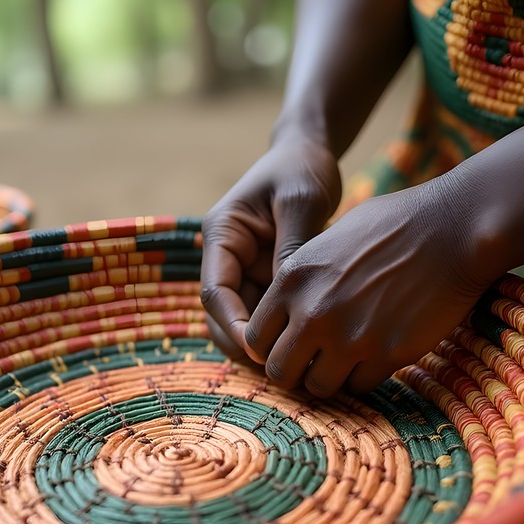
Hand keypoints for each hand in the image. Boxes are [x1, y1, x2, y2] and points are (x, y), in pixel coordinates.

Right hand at [201, 133, 340, 360]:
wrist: (308, 154)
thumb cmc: (300, 169)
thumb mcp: (300, 200)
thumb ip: (293, 246)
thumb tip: (290, 299)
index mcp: (221, 236)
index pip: (215, 292)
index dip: (232, 325)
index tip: (259, 349)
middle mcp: (227, 259)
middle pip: (221, 317)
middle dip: (244, 345)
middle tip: (280, 370)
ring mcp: (246, 272)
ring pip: (243, 323)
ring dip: (263, 345)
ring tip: (295, 366)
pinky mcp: (267, 280)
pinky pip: (268, 316)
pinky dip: (281, 335)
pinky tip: (309, 349)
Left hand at [245, 179, 496, 395]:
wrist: (452, 229)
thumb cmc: (392, 226)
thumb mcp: (328, 240)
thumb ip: (301, 280)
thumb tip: (286, 314)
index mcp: (292, 279)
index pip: (256, 338)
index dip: (270, 346)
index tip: (287, 344)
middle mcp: (313, 312)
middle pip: (280, 371)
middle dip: (294, 371)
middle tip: (312, 362)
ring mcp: (350, 337)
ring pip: (318, 387)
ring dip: (329, 378)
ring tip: (345, 360)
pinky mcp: (387, 354)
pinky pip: (359, 386)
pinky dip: (364, 377)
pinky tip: (375, 354)